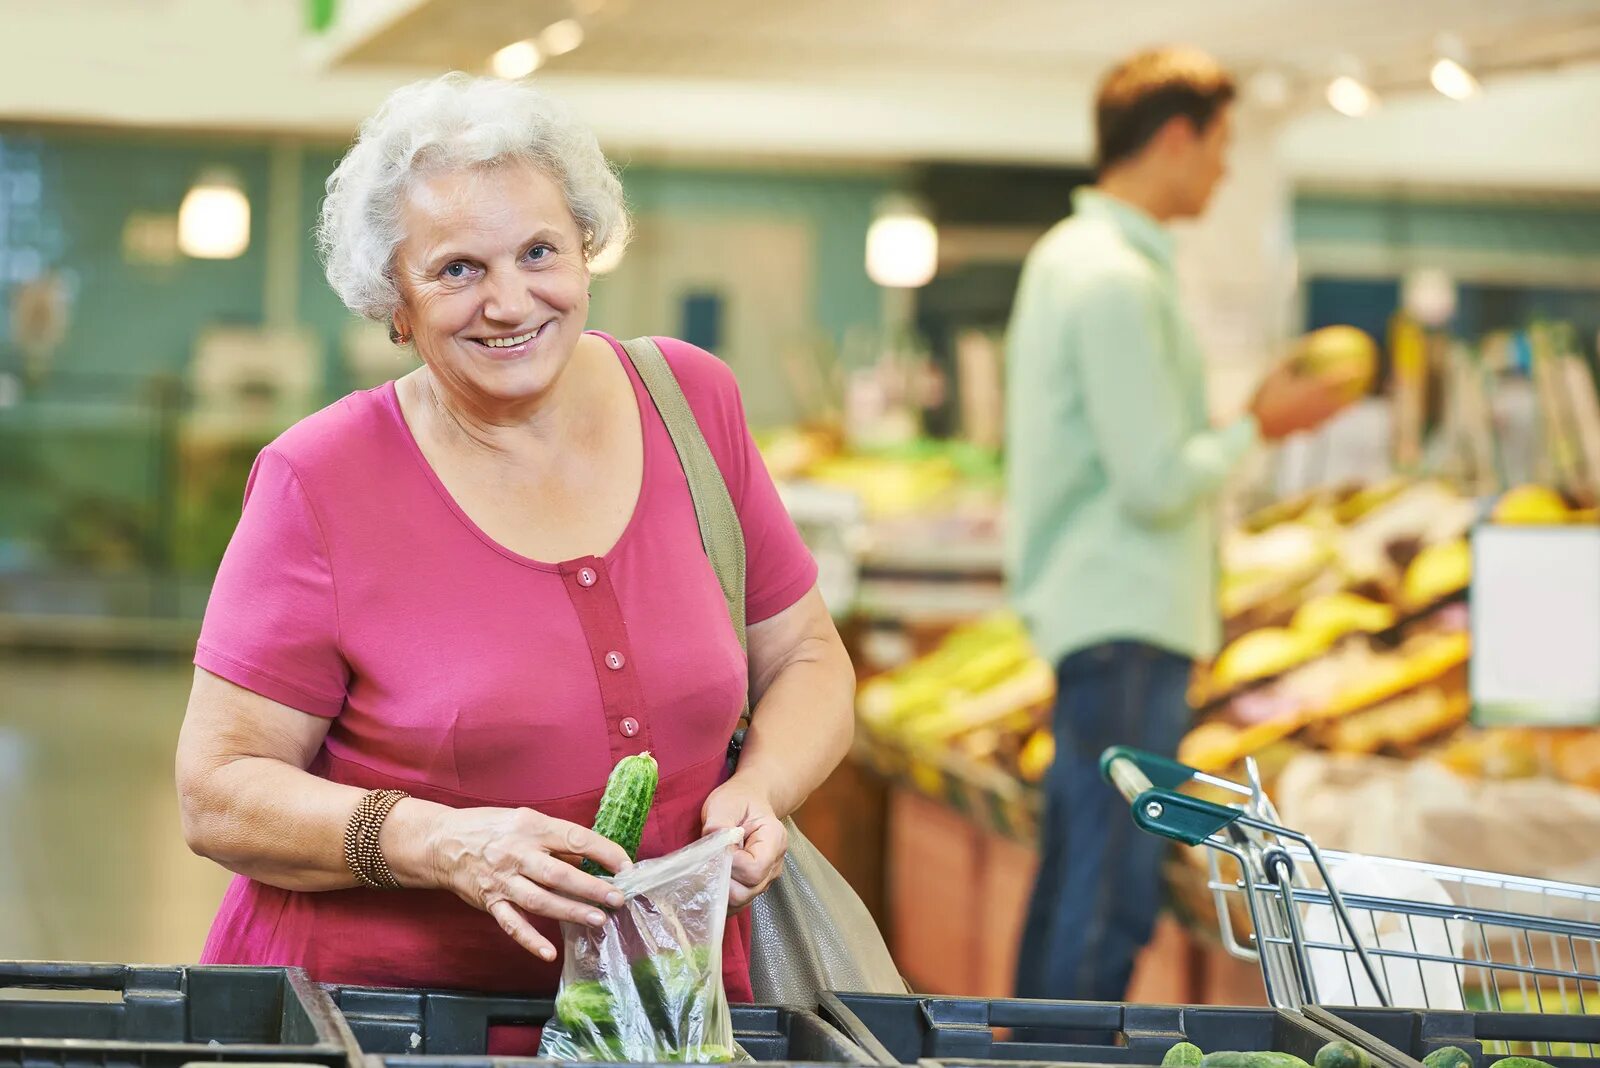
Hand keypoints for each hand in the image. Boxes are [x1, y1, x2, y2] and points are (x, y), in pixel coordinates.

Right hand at [420, 805, 630, 961]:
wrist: (442, 842)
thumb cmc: (490, 828)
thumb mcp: (525, 820)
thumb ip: (556, 841)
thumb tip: (591, 860)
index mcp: (532, 827)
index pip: (575, 839)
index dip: (603, 852)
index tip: (626, 865)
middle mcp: (518, 853)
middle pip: (560, 874)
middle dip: (592, 888)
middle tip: (618, 899)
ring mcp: (503, 880)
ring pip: (540, 900)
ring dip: (570, 911)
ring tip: (598, 920)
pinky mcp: (490, 901)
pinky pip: (512, 924)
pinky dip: (530, 940)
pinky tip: (549, 953)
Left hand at [702, 777, 787, 910]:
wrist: (748, 801)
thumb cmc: (738, 800)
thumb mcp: (725, 804)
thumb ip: (718, 827)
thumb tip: (714, 852)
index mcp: (774, 840)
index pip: (753, 869)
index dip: (731, 864)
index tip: (717, 849)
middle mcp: (775, 864)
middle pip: (748, 891)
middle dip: (723, 881)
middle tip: (708, 863)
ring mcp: (766, 878)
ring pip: (742, 901)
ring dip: (720, 892)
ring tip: (708, 871)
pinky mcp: (754, 886)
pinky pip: (738, 903)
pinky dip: (722, 898)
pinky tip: (712, 881)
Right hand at [1249, 359, 1360, 440]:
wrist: (1253, 428)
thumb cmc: (1263, 396)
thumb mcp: (1274, 373)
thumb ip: (1292, 359)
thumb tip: (1305, 343)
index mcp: (1311, 391)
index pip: (1339, 379)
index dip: (1353, 372)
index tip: (1363, 365)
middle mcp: (1317, 408)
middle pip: (1343, 400)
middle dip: (1356, 393)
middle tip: (1364, 386)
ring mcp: (1314, 422)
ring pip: (1334, 415)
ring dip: (1344, 408)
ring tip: (1351, 404)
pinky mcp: (1306, 432)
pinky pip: (1321, 424)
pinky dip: (1327, 418)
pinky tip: (1325, 418)